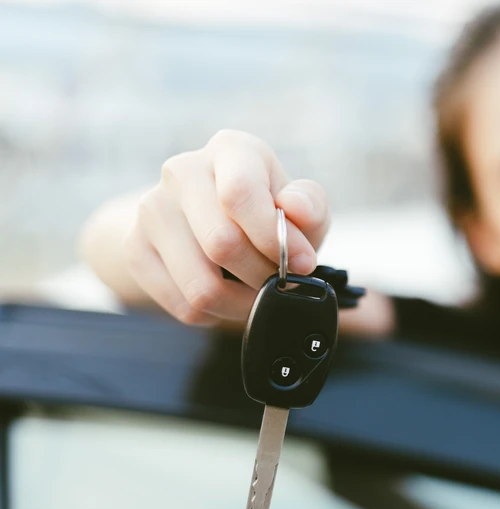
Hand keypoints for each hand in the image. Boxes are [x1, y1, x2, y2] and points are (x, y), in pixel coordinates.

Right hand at [123, 130, 328, 324]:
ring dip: (240, 303)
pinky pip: (181, 303)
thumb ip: (310, 206)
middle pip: (221, 243)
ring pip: (200, 285)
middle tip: (279, 281)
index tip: (302, 263)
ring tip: (256, 294)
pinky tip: (226, 297)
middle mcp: (183, 170)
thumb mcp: (302, 207)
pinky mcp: (134, 248)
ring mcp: (152, 209)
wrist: (214, 219)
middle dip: (262, 276)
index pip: (240, 194)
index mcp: (231, 150)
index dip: (273, 238)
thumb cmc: (269, 213)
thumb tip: (295, 208)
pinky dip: (214, 314)